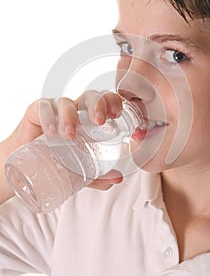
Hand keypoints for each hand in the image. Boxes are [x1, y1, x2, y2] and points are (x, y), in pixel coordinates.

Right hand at [2, 91, 123, 200]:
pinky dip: (47, 118)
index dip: (112, 102)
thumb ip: (98, 175)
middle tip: (99, 122)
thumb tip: (117, 178)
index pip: (105, 102)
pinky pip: (42, 108)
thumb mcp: (80, 172)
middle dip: (97, 105)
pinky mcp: (35, 112)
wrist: (26, 169)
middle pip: (89, 97)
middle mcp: (74, 110)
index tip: (116, 114)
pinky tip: (50, 132)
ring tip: (70, 136)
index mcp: (89, 118)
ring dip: (70, 116)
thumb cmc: (56, 162)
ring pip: (65, 102)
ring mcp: (55, 109)